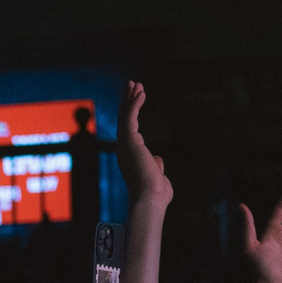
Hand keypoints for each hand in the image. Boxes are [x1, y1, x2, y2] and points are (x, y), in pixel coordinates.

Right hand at [117, 81, 170, 204]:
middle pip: (124, 120)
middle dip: (128, 102)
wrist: (150, 199)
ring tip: (135, 83)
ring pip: (125, 116)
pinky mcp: (128, 141)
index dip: (131, 114)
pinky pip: (130, 118)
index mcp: (130, 157)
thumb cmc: (156, 193)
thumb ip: (156, 165)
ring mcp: (125, 145)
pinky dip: (135, 104)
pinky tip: (141, 92)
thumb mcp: (157, 176)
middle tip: (132, 85)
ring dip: (130, 98)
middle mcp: (124, 150)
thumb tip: (157, 160)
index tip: (136, 100)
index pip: (129, 130)